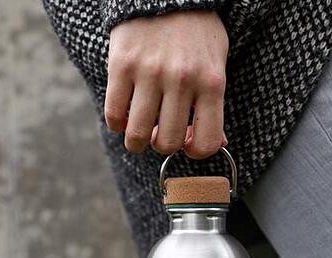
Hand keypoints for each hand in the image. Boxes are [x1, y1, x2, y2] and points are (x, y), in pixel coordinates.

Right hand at [105, 10, 228, 158]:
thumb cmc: (195, 32)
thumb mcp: (216, 62)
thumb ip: (215, 104)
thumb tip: (216, 144)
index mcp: (211, 82)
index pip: (206, 142)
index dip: (195, 151)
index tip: (187, 141)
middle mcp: (182, 79)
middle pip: (168, 142)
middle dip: (162, 144)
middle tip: (160, 133)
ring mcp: (150, 73)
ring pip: (138, 134)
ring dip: (137, 141)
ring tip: (139, 130)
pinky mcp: (122, 65)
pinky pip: (114, 114)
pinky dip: (117, 123)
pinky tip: (125, 114)